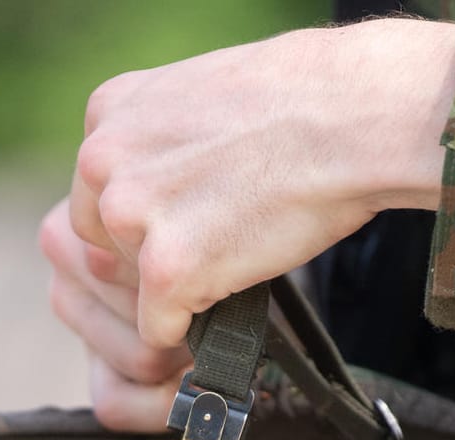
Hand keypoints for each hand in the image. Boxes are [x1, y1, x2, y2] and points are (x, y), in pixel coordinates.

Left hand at [41, 19, 454, 428]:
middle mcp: (103, 159)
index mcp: (108, 112)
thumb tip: (151, 185)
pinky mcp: (167, 269)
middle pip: (103, 242)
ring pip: (131, 287)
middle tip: (216, 240)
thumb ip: (157, 137)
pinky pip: (157, 329)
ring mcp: (132, 214)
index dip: (145, 215)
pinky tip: (233, 297)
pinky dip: (192, 330)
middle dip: (151, 254)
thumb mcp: (199, 94)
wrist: (358, 117)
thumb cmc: (305, 100)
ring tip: (237, 255)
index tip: (190, 214)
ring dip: (177, 289)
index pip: (96, 190)